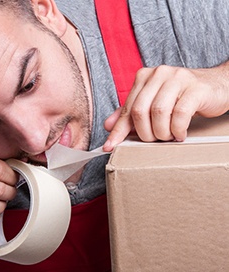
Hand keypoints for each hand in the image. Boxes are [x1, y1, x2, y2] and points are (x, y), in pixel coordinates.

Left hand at [103, 63, 228, 150]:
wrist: (214, 86)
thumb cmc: (179, 97)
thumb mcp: (152, 103)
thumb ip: (130, 113)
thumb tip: (108, 126)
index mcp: (144, 77)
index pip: (127, 108)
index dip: (118, 130)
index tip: (109, 147)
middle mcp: (158, 74)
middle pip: (140, 111)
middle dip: (145, 133)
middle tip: (155, 139)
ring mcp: (178, 78)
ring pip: (159, 112)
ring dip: (162, 132)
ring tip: (168, 136)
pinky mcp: (195, 88)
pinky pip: (180, 114)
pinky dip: (178, 129)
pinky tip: (180, 133)